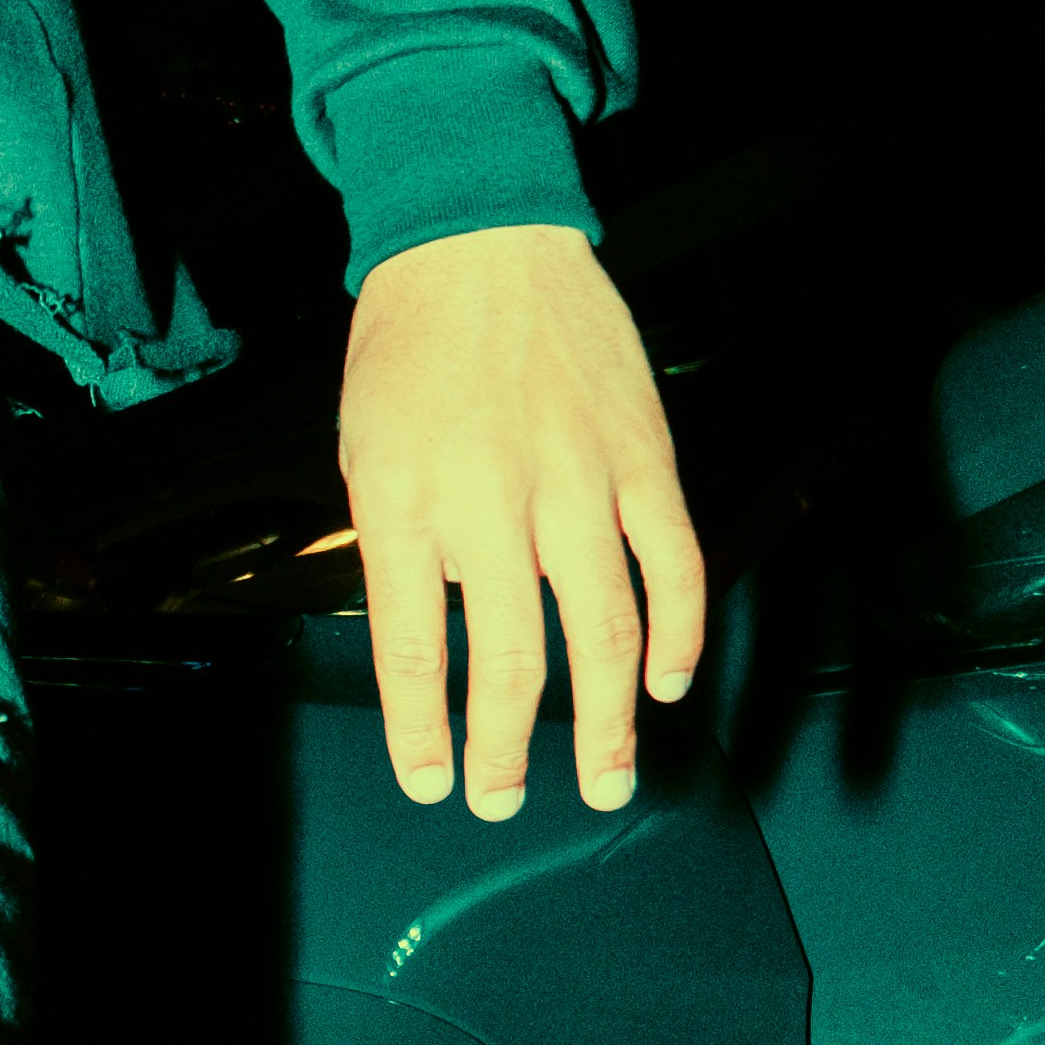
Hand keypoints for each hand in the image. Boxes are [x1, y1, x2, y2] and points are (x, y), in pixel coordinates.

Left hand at [337, 226, 704, 820]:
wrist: (479, 242)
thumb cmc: (409, 352)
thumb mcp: (368, 450)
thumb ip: (401, 544)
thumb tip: (442, 638)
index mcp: (404, 501)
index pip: (412, 646)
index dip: (423, 729)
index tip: (431, 784)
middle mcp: (491, 499)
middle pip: (510, 656)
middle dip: (506, 745)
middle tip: (504, 802)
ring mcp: (576, 478)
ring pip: (603, 626)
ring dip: (606, 718)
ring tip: (604, 781)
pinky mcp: (640, 456)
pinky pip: (671, 562)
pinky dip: (676, 631)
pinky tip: (667, 683)